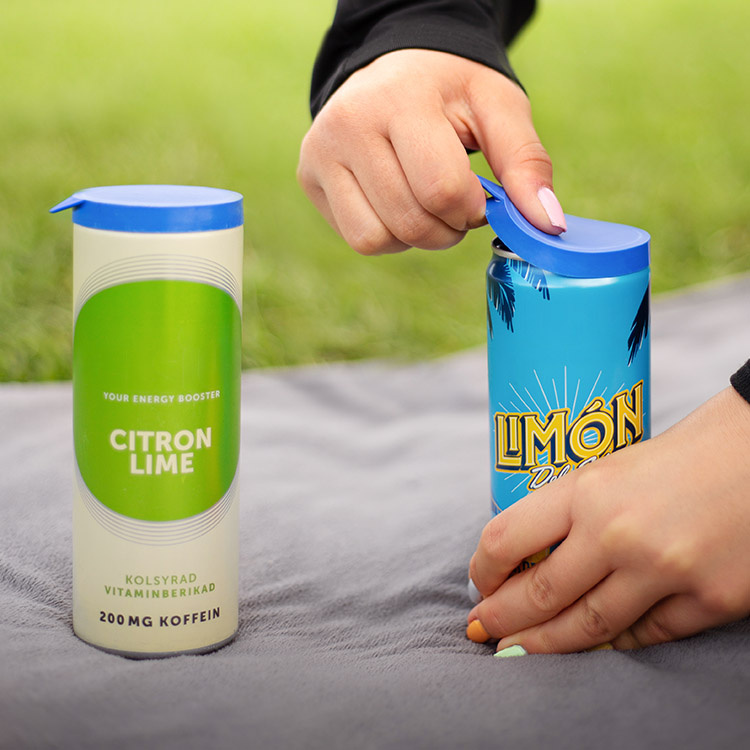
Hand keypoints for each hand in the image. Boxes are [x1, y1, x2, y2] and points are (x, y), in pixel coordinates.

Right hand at [298, 49, 564, 254]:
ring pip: (377, 239)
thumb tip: (548, 226)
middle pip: (410, 221)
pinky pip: (358, 240)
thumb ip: (527, 165)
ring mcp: (320, 152)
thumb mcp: (500, 109)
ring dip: (416, 237)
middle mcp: (348, 124)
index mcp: (400, 99)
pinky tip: (397, 206)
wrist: (397, 68)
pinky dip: (389, 237)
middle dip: (447, 228)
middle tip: (454, 202)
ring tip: (424, 202)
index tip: (477, 193)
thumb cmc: (453, 91)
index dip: (470, 208)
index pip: (441, 189)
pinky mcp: (310, 177)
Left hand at [467, 386, 749, 652]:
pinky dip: (615, 641)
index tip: (478, 584)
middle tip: (483, 630)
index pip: (506, 539)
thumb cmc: (680, 454)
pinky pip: (646, 635)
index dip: (482, 570)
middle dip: (502, 619)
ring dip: (546, 644)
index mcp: (587, 490)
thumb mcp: (610, 469)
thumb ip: (571, 511)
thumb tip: (527, 558)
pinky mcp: (711, 600)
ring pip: (587, 627)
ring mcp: (666, 572)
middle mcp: (619, 534)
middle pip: (540, 594)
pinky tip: (595, 642)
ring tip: (520, 649)